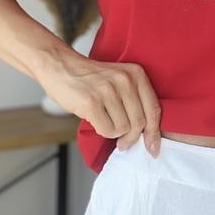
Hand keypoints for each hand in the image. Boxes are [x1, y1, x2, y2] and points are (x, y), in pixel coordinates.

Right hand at [39, 55, 161, 157]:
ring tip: (103, 119)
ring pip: (123, 129)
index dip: (154, 132)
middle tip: (123, 142)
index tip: (153, 148)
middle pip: (139, 123)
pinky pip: (107, 130)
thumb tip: (148, 135)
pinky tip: (95, 120)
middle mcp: (125, 80)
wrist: (61, 66)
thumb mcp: (120, 79)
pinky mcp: (91, 102)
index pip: (153, 109)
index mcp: (136, 74)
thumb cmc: (90, 78)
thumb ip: (135, 99)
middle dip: (131, 138)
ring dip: (113, 132)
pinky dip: (102, 131)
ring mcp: (108, 91)